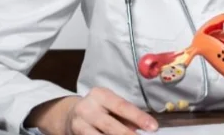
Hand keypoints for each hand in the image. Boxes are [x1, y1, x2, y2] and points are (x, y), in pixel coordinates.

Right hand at [27, 87, 158, 134]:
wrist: (70, 115)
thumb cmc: (99, 109)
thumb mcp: (111, 105)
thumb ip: (126, 116)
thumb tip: (145, 128)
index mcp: (100, 95)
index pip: (122, 106)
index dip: (138, 117)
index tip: (153, 127)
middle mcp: (87, 108)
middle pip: (110, 125)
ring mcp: (79, 124)